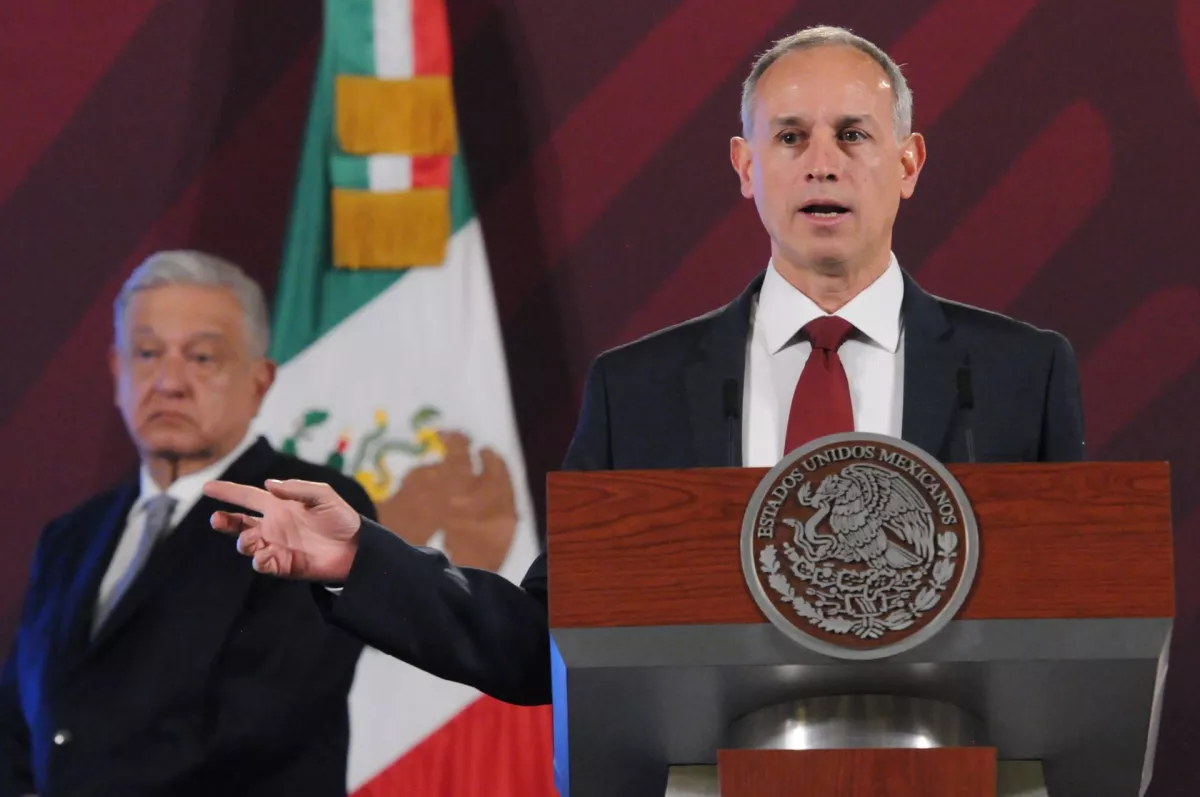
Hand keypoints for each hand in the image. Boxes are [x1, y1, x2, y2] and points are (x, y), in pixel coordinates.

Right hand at [203, 479, 362, 581]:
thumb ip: (297, 489)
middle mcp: (272, 526)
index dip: (227, 492)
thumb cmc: (341, 518)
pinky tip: (265, 554)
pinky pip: (262, 563)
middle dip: (224, 522)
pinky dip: (259, 559)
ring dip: (244, 541)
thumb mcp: (323, 496)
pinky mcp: (283, 565)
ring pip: (246, 545)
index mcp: (279, 506)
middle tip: (217, 519)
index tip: (207, 487)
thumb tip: (268, 484)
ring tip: (252, 538)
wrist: (356, 548)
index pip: (247, 496)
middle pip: (238, 523)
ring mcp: (275, 545)